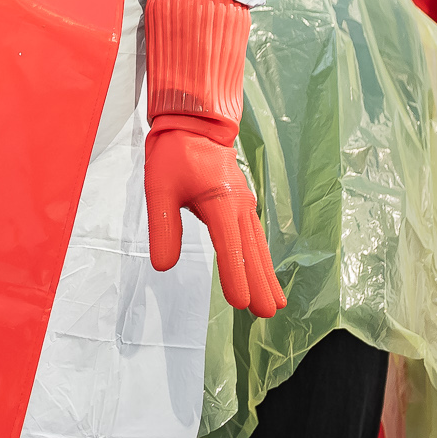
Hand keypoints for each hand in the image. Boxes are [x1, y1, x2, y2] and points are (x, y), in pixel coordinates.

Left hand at [144, 123, 284, 315]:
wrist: (194, 123)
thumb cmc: (174, 154)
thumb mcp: (159, 188)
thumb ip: (163, 227)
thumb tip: (163, 265)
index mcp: (220, 201)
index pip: (229, 247)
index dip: (235, 276)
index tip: (242, 304)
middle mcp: (239, 205)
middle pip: (252, 251)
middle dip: (260, 284)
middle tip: (268, 314)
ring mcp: (245, 203)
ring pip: (258, 245)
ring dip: (267, 274)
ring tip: (277, 303)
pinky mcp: (243, 203)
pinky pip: (255, 236)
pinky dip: (262, 257)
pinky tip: (266, 273)